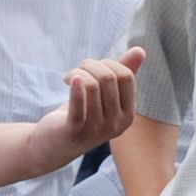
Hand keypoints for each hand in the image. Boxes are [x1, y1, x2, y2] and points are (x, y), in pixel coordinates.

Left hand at [26, 48, 144, 172]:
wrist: (54, 144)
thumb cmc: (82, 114)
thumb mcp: (104, 95)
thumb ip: (123, 74)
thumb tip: (140, 51)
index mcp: (128, 115)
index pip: (126, 76)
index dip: (108, 63)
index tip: (92, 68)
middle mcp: (116, 125)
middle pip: (108, 78)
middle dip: (89, 65)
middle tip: (75, 72)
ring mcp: (96, 130)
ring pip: (92, 86)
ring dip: (76, 73)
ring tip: (68, 77)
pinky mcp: (74, 132)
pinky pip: (79, 107)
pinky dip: (75, 89)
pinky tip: (69, 79)